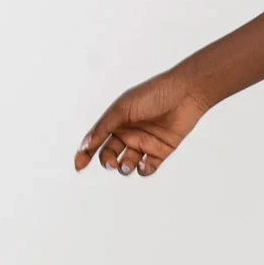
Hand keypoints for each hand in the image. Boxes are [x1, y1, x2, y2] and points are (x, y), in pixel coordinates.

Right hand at [74, 68, 208, 178]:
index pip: (96, 140)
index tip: (78, 166)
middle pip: (109, 155)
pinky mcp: (160, 151)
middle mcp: (128, 133)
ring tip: (128, 164)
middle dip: (107, 162)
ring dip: (124, 168)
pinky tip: (142, 164)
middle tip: (111, 163)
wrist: (185, 94)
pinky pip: (147, 167)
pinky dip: (142, 170)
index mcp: (116, 121)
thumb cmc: (153, 95)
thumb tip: (86, 145)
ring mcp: (144, 143)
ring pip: (127, 164)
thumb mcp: (122, 109)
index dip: (85, 154)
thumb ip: (104, 127)